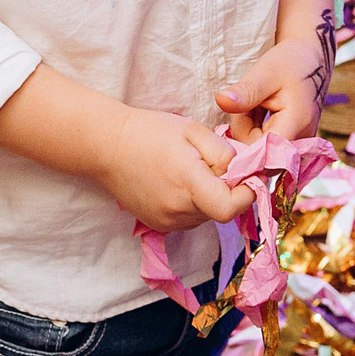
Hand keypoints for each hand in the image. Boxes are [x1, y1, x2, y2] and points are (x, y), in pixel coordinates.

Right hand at [100, 108, 251, 231]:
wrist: (107, 146)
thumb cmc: (150, 132)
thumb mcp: (193, 130)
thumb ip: (223, 152)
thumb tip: (241, 172)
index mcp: (188, 183)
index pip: (230, 208)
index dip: (246, 194)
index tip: (246, 175)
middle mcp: (178, 210)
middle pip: (220, 210)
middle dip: (227, 189)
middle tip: (212, 163)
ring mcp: (166, 221)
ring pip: (206, 215)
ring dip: (210, 197)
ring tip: (191, 170)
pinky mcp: (158, 225)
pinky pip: (190, 219)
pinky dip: (194, 203)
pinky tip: (178, 182)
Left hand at [217, 38, 326, 144]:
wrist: (310, 61)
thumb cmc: (290, 63)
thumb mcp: (265, 72)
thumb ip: (245, 91)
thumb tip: (220, 100)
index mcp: (296, 124)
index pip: (261, 154)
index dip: (241, 142)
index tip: (237, 115)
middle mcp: (301, 143)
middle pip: (257, 152)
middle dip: (244, 129)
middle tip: (250, 102)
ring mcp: (298, 147)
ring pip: (258, 149)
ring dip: (249, 128)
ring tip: (257, 104)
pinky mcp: (292, 146)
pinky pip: (264, 146)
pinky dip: (256, 129)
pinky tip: (262, 112)